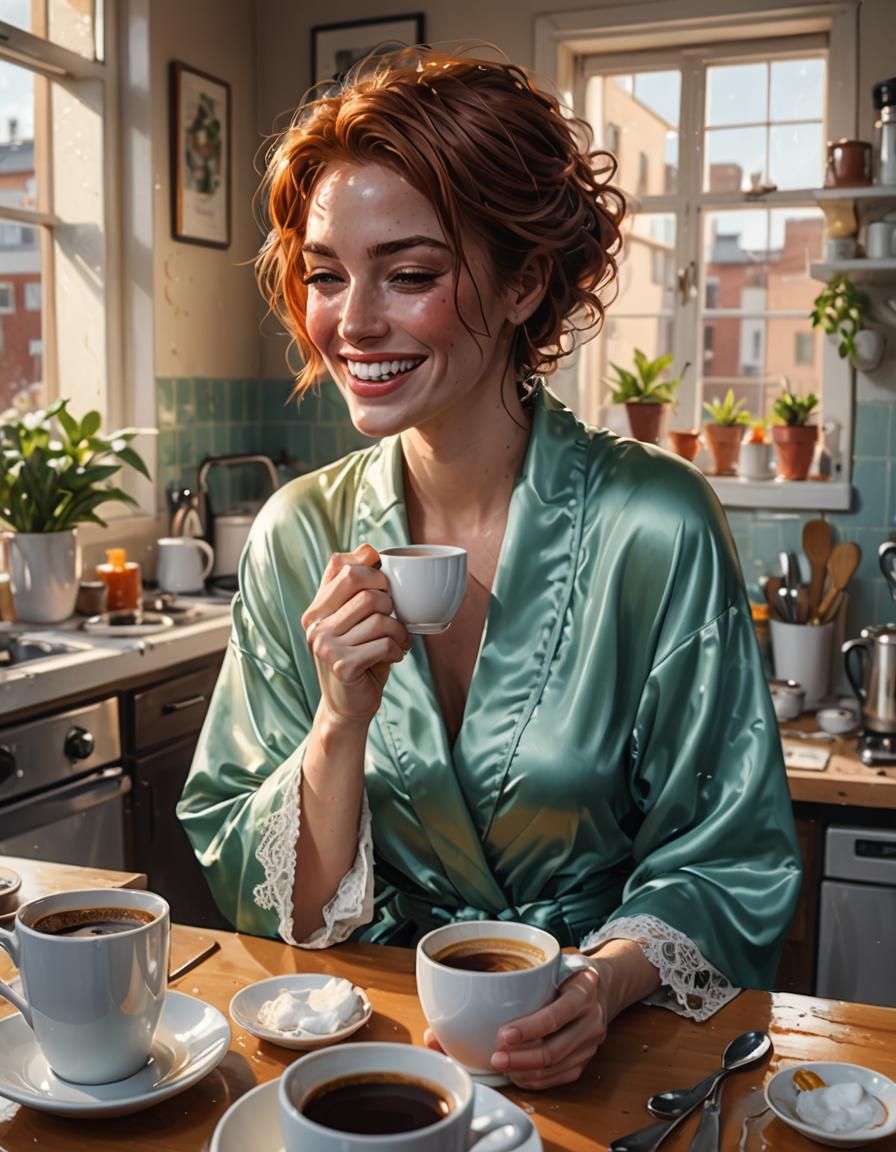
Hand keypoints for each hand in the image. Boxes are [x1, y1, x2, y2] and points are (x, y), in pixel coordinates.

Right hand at [302, 543, 410, 725]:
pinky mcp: (342, 665)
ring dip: (399, 631)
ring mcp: (325, 645)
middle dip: (390, 600)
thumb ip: (355, 589)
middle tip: (394, 617)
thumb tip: (368, 549)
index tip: (384, 584)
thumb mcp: (352, 620)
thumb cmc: (358, 657)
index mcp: (316, 609)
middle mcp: (315, 624)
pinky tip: (394, 656)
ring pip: (380, 618)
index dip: (369, 567)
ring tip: (398, 641)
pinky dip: (398, 650)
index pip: (340, 566)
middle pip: (363, 588)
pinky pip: (384, 644)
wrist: (347, 706)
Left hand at [424, 960, 607, 1090]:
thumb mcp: (549, 964)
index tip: (503, 1034)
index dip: (530, 1027)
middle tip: (494, 1057)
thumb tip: (466, 991)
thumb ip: (516, 976)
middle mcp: (591, 1017)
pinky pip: (561, 1077)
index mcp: (583, 987)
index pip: (557, 1012)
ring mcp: (591, 1042)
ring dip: (526, 1071)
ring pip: (557, 1067)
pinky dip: (536, 1080)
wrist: (600, 986)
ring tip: (500, 1066)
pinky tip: (517, 1073)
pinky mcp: (586, 1060)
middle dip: (522, 1057)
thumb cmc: (562, 974)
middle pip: (555, 1048)